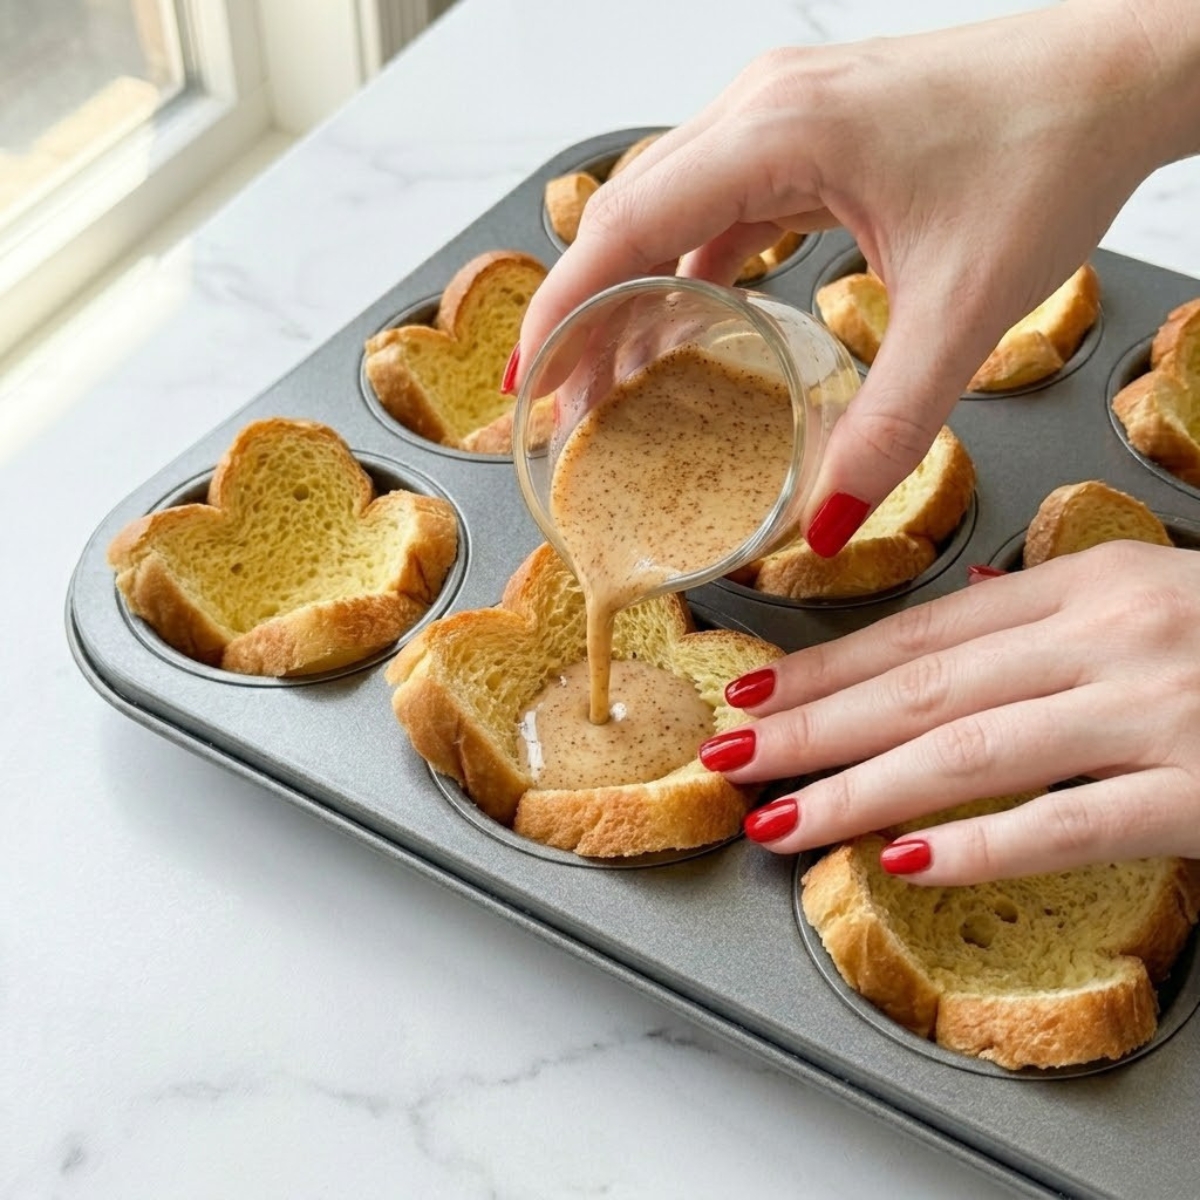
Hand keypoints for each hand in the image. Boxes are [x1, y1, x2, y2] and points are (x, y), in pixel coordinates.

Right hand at [517, 0, 1198, 551]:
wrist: (1122, 72)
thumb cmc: (1048, 153)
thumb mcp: (961, 308)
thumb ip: (890, 424)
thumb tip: (825, 520)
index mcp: (779, 131)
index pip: (626, 222)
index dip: (563, 306)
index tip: (528, 382)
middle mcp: (762, 107)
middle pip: (630, 214)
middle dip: (585, 311)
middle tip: (561, 403)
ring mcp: (782, 113)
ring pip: (669, 207)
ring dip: (633, 289)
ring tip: (608, 376)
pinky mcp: (809, 132)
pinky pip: (719, 203)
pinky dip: (688, 266)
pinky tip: (686, 324)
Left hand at [699, 543, 1199, 883]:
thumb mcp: (1149, 597)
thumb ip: (1048, 614)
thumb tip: (953, 622)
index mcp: (1089, 583)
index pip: (924, 633)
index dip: (829, 665)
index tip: (755, 690)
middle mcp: (1110, 636)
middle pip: (924, 689)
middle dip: (813, 727)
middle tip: (730, 754)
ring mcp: (1156, 712)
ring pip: (970, 753)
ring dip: (858, 789)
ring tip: (779, 816)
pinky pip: (1069, 824)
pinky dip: (978, 845)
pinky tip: (899, 862)